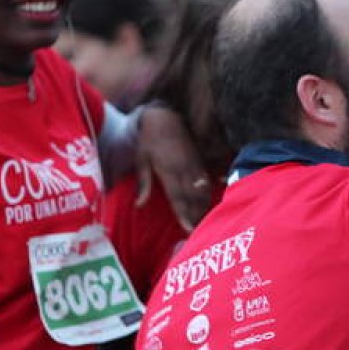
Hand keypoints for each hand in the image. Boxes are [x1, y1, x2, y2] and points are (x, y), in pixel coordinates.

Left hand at [135, 104, 212, 230]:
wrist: (164, 117)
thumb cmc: (148, 140)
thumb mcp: (141, 160)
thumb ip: (143, 183)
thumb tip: (139, 205)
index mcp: (168, 170)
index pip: (177, 197)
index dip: (183, 214)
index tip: (188, 229)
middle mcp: (184, 168)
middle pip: (192, 197)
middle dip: (196, 215)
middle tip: (198, 232)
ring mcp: (194, 163)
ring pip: (202, 189)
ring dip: (204, 206)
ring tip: (205, 221)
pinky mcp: (199, 159)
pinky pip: (207, 179)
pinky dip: (208, 192)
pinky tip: (209, 202)